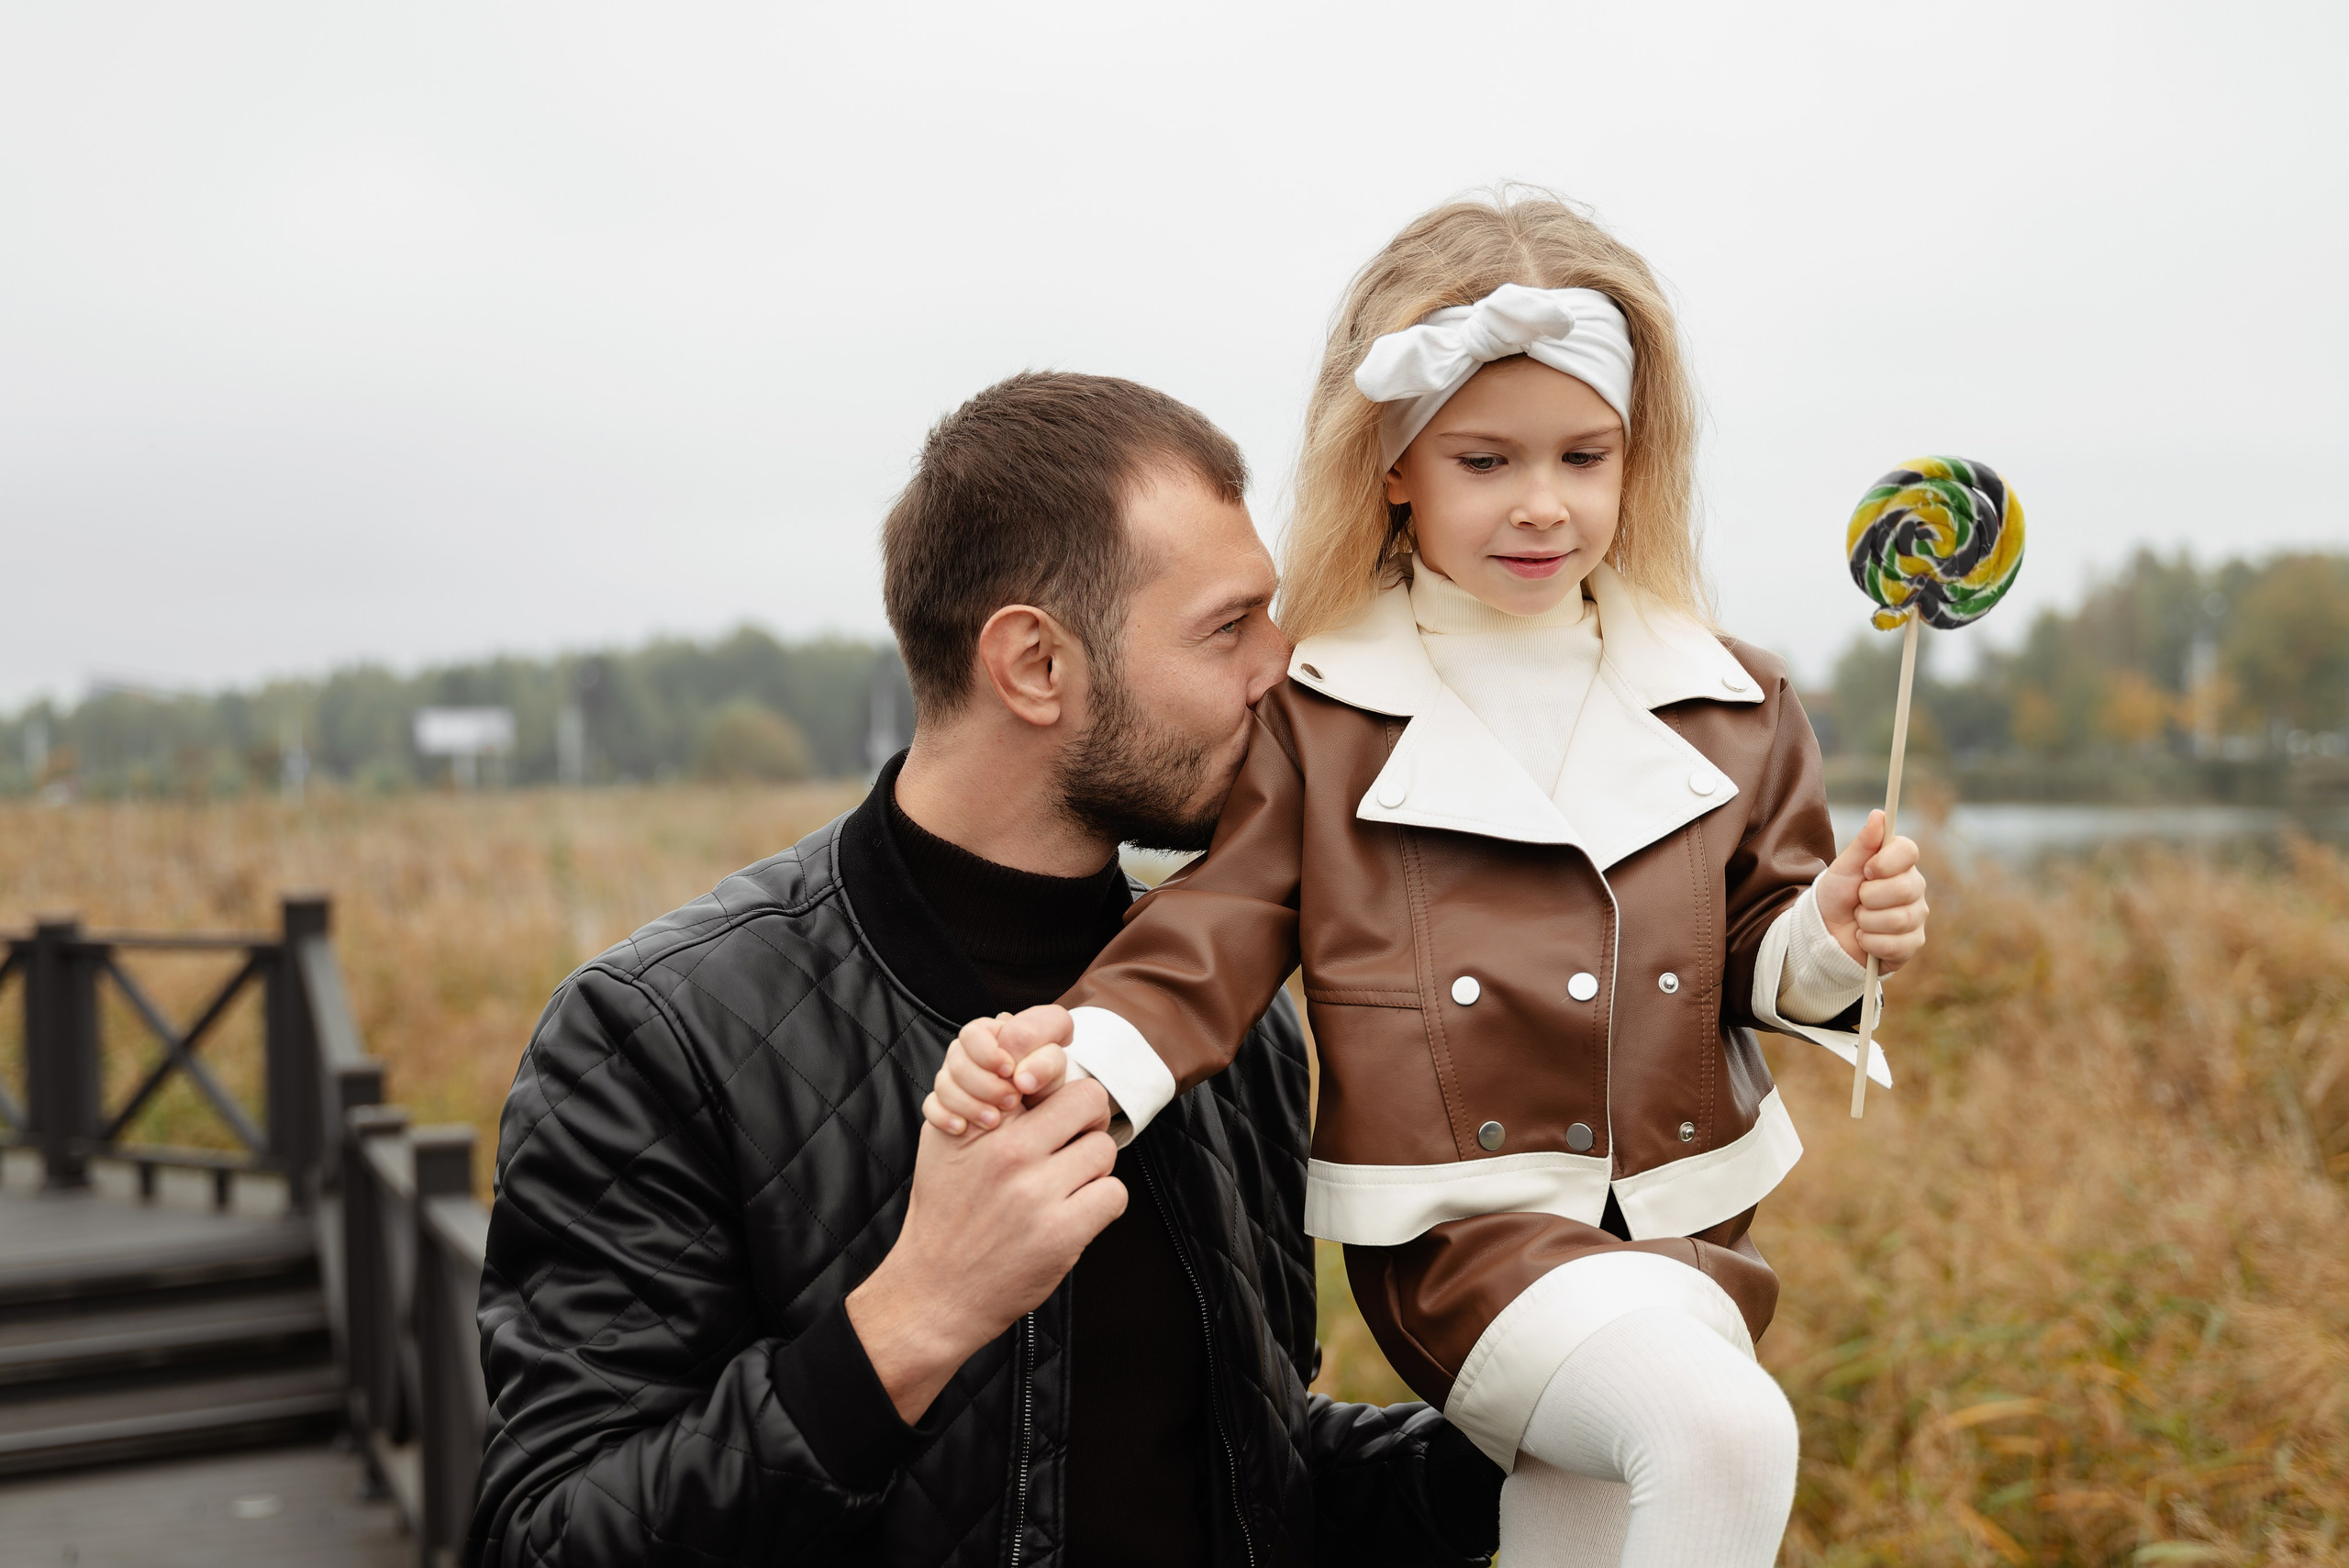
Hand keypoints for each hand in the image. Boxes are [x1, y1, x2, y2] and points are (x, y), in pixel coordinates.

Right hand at [847, 1076, 1121, 1422]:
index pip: (1046, 1064)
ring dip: (1092, 1166)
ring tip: (1065, 1184)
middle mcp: (1010, 1153)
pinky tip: (1073, 1213)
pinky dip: (1100, 1204)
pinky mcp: (1062, 1234)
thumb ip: (983, 1099)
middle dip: (1085, 1118)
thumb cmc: (945, 1212)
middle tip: (1071, 1141)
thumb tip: (1026, 1063)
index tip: (1053, 1097)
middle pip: (1088, 1099)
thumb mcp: (947, 1143)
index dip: (1059, 1076)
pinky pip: (1113, 1195)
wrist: (935, 1290)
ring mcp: (1038, 1194)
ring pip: (1104, 1148)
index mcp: (985, 1126)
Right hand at [923, 1005, 1075, 1134]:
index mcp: (995, 1034)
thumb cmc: (1049, 1088)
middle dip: (983, 1082)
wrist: (1040, 1125)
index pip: (974, 1032)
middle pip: (956, 1057)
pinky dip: (945, 1117)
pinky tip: (962, 1128)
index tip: (1010, 1071)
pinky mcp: (945, 1103)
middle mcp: (972, 1052)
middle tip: (1011, 1102)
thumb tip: (1022, 1077)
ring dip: (969, 1103)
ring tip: (994, 1122)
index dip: (988, 1051)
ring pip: (944, 1082)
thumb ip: (1046, 1062)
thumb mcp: (1055, 1073)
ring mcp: (956, 1077)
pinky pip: (932, 1105)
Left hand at [1815, 809, 1928, 972]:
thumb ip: (1862, 843)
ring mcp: (1916, 917)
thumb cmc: (1836, 895)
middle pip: (1905, 888)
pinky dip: (1870, 942)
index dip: (1886, 861)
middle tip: (1857, 899)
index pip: (1910, 851)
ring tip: (1858, 919)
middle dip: (1869, 896)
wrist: (1826, 932)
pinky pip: (1896, 945)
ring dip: (1866, 921)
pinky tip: (1864, 938)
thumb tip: (1879, 814)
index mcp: (1899, 864)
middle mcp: (1914, 889)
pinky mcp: (1911, 944)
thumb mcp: (1843, 867)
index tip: (1867, 870)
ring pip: (1899, 919)